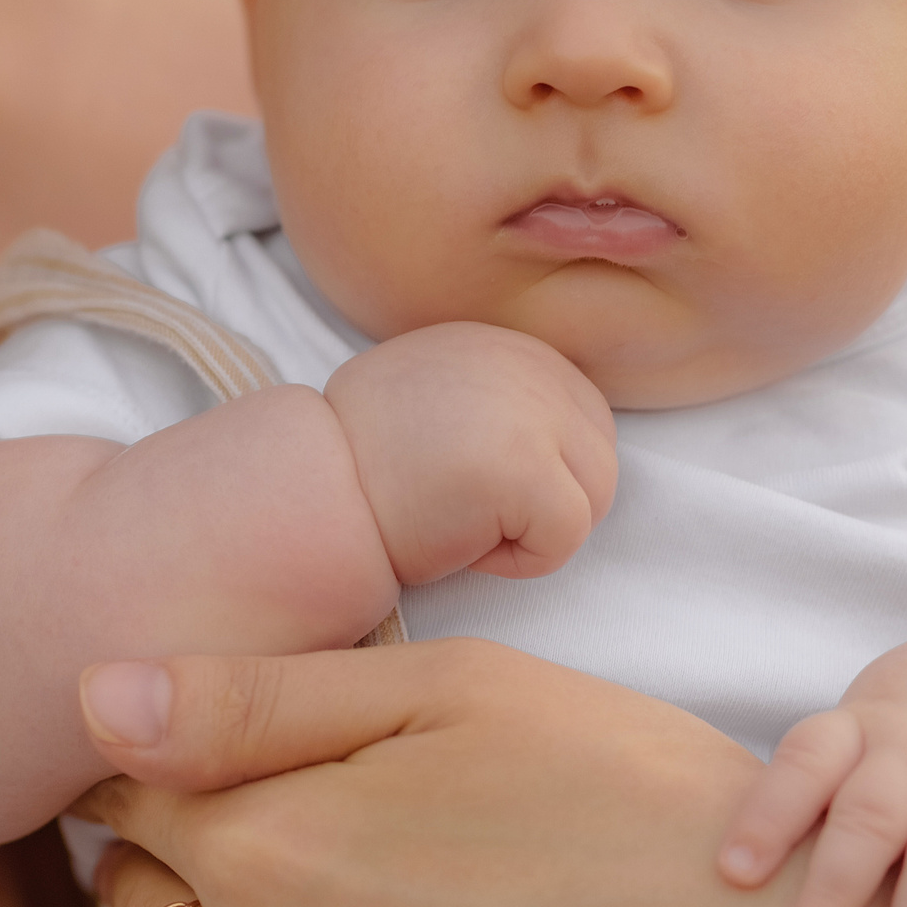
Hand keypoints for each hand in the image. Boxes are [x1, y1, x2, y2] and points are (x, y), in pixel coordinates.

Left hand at [67, 642, 906, 906]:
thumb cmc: (616, 793)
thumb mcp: (455, 692)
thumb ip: (261, 697)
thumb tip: (91, 693)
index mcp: (269, 836)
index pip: (126, 787)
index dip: (158, 755)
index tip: (197, 746)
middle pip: (133, 897)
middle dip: (167, 852)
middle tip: (243, 821)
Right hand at [322, 321, 616, 582]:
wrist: (307, 497)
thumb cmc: (366, 473)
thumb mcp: (441, 404)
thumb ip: (501, 402)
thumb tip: (553, 436)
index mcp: (507, 345)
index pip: (582, 424)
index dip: (534, 476)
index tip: (462, 482)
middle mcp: (526, 361)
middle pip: (599, 459)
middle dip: (544, 503)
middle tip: (461, 507)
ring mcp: (530, 407)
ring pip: (593, 498)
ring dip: (532, 531)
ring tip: (459, 518)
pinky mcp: (526, 463)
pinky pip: (567, 535)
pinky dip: (520, 561)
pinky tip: (460, 540)